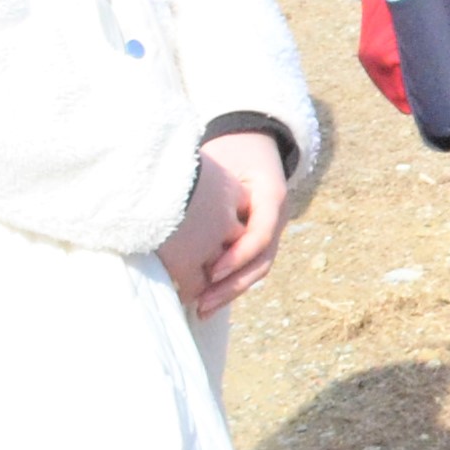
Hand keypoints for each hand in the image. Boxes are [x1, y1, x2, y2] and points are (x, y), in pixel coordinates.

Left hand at [159, 130, 292, 318]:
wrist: (253, 141)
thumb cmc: (232, 150)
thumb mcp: (222, 160)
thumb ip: (208, 188)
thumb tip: (173, 209)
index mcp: (271, 196)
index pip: (260, 235)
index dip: (237, 256)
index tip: (210, 272)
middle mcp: (276, 218)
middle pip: (261, 261)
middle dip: (231, 285)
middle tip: (202, 302)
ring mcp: (270, 230)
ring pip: (256, 270)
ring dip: (229, 292)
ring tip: (202, 308)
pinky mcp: (258, 238)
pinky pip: (248, 266)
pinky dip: (229, 284)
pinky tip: (207, 300)